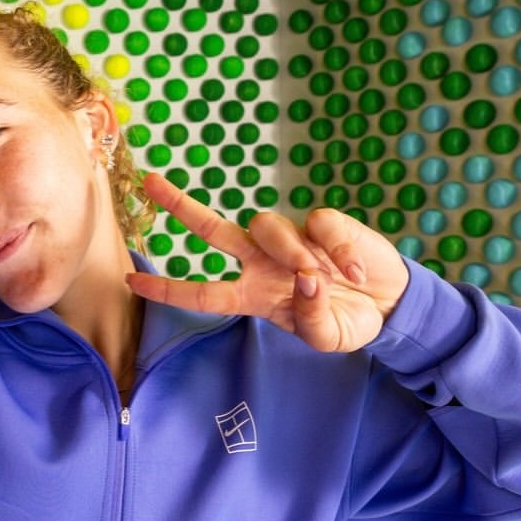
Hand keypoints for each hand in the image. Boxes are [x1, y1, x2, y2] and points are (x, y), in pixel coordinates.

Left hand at [125, 173, 409, 352]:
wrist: (389, 305)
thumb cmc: (347, 321)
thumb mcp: (327, 338)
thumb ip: (312, 319)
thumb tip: (306, 280)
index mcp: (254, 295)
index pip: (203, 292)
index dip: (168, 289)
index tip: (130, 281)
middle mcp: (263, 263)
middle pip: (213, 229)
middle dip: (181, 205)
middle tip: (150, 183)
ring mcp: (292, 240)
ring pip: (268, 227)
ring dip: (292, 252)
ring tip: (327, 279)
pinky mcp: (324, 224)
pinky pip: (319, 225)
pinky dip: (338, 250)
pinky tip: (357, 270)